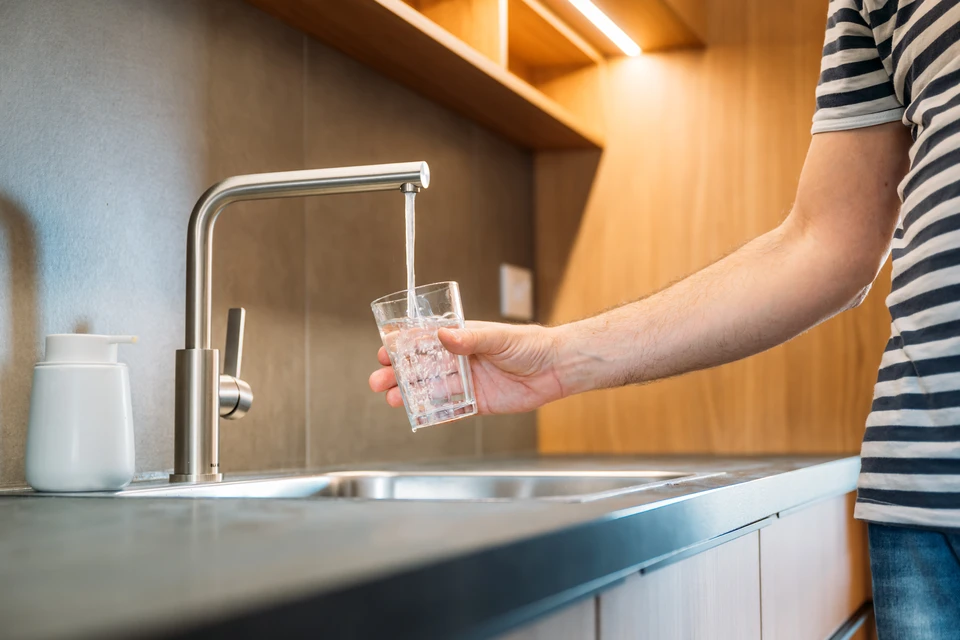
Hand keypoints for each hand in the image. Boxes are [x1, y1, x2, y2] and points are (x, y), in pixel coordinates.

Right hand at [368, 321, 564, 413]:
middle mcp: (462, 359)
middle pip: (423, 367)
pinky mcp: (478, 403)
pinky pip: (452, 409)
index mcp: (463, 337)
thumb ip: (470, 338)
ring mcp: (469, 382)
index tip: (384, 351)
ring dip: (411, 393)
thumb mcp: (499, 337)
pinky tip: (417, 414)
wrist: (557, 368)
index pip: (426, 340)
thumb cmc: (532, 344)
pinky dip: (434, 413)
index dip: (403, 346)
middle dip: (399, 373)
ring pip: (433, 388)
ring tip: (391, 398)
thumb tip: (443, 335)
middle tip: (378, 380)